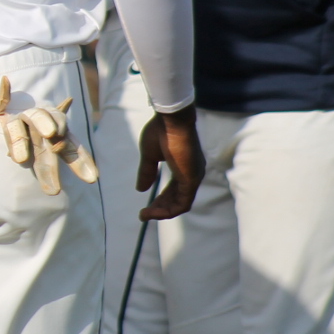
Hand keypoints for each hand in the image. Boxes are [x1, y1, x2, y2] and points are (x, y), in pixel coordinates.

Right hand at [138, 104, 204, 219]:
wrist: (171, 119)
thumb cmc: (161, 130)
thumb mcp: (150, 155)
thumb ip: (147, 172)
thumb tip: (140, 189)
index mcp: (184, 167)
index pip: (174, 190)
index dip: (160, 200)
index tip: (146, 207)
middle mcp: (192, 174)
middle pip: (177, 200)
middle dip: (159, 209)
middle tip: (143, 214)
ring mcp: (193, 178)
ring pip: (180, 204)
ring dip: (162, 212)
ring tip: (145, 215)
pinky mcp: (191, 180)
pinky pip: (182, 203)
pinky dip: (168, 211)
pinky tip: (153, 211)